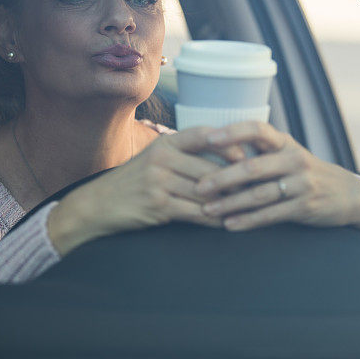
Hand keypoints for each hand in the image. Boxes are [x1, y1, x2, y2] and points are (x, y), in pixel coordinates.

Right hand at [47, 126, 243, 255]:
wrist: (100, 204)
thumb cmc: (135, 180)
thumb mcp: (156, 157)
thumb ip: (186, 154)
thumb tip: (229, 155)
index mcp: (165, 141)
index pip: (204, 135)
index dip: (230, 145)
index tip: (250, 156)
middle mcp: (162, 157)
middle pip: (210, 168)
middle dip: (235, 181)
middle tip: (259, 188)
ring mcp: (159, 181)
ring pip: (205, 192)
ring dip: (228, 203)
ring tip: (249, 207)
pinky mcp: (158, 205)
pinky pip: (195, 212)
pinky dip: (214, 219)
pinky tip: (227, 223)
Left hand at [194, 121, 359, 231]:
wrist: (347, 194)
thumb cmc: (304, 171)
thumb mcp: (287, 153)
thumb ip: (258, 150)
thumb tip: (212, 147)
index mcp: (284, 142)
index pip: (257, 129)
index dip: (233, 132)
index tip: (208, 140)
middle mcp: (294, 159)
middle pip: (253, 167)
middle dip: (222, 177)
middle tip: (198, 186)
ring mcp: (301, 184)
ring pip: (260, 194)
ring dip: (231, 204)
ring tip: (207, 210)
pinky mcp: (305, 207)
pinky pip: (272, 215)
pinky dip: (249, 221)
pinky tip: (230, 225)